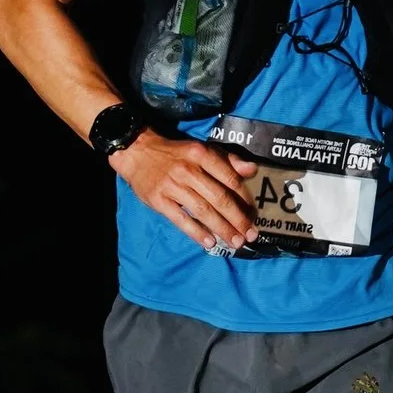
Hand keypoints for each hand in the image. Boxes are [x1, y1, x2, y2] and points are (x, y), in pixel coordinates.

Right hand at [110, 130, 258, 251]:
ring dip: (222, 228)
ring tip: (236, 242)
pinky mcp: (158, 200)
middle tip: (250, 235)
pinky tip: (210, 242)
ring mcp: (172, 186)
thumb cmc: (175, 153)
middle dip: (238, 219)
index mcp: (202, 155)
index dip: (244, 199)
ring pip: (203, 211)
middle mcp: (188, 170)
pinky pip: (181, 219)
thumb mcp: (201, 149)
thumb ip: (228, 160)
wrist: (137, 152)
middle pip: (219, 198)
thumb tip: (252, 170)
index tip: (254, 215)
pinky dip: (196, 232)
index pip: (230, 179)